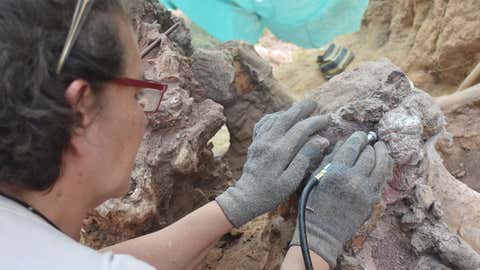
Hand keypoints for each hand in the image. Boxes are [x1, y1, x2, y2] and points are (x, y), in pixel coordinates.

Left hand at [216, 100, 330, 226]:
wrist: (246, 197)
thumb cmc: (271, 193)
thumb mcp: (291, 180)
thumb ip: (305, 158)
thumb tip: (321, 140)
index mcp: (279, 151)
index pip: (300, 129)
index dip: (315, 122)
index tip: (327, 119)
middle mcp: (268, 142)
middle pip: (287, 118)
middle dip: (302, 108)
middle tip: (315, 102)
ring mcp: (260, 141)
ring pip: (275, 118)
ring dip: (289, 111)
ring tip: (301, 107)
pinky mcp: (255, 143)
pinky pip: (264, 124)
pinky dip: (274, 117)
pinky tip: (280, 116)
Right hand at [290, 131, 393, 267]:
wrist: (322, 231)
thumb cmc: (313, 202)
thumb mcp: (315, 177)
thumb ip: (329, 158)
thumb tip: (343, 142)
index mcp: (336, 172)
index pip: (352, 147)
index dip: (358, 138)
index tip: (360, 134)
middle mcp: (353, 179)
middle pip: (368, 154)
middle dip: (369, 145)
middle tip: (369, 140)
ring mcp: (365, 191)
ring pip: (381, 165)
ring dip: (382, 153)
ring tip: (380, 147)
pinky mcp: (372, 200)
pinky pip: (382, 179)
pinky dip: (383, 168)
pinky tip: (381, 163)